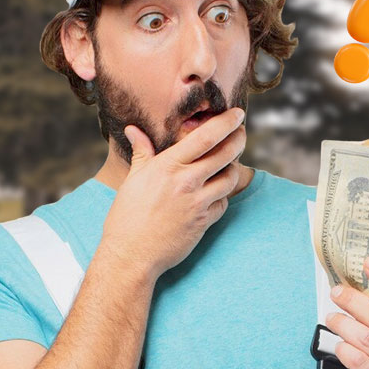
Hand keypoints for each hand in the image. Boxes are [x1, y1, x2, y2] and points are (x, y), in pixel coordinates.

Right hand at [100, 108, 245, 281]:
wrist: (131, 255)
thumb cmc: (127, 216)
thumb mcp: (133, 180)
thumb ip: (142, 152)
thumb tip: (134, 130)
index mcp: (167, 166)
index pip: (205, 137)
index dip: (226, 122)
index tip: (237, 114)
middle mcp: (185, 182)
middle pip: (225, 154)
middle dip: (238, 139)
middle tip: (241, 133)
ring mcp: (197, 203)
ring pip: (230, 178)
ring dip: (232, 169)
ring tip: (227, 164)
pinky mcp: (204, 222)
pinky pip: (224, 203)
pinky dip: (222, 197)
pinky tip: (214, 194)